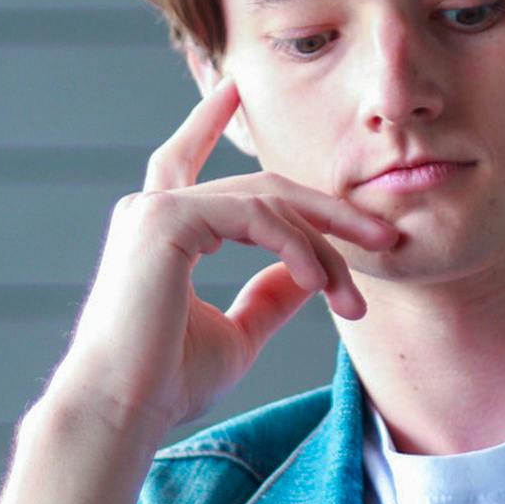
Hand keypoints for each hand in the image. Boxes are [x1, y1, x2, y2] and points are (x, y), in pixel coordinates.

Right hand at [0, 78, 396, 503]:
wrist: (121, 413)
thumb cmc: (166, 384)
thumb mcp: (237, 334)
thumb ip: (271, 297)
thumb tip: (311, 274)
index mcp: (161, 230)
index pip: (187, 161)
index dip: (207, 122)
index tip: (233, 89)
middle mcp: (153, 210)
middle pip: (260, 188)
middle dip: (327, 210)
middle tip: (383, 237)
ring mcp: (155, 209)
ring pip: (266, 200)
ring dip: (325, 242)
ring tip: (359, 289)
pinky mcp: (165, 219)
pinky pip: (254, 216)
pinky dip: (297, 246)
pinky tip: (321, 283)